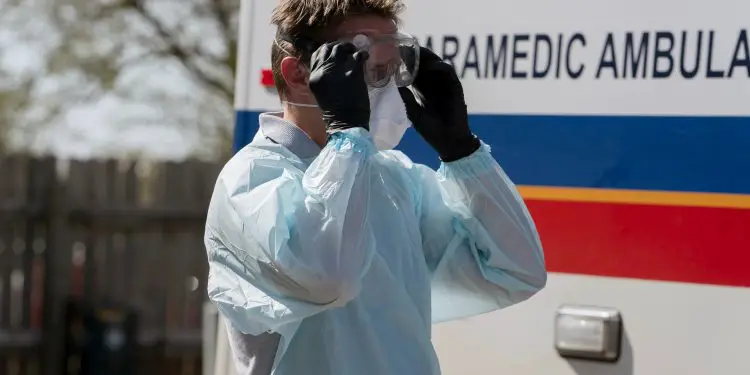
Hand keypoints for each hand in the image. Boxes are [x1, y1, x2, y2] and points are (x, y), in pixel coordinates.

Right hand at [308, 42, 370, 131]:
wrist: (346, 121)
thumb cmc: (335, 110)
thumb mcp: (322, 91)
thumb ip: (324, 76)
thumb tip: (332, 64)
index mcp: (314, 77)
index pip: (316, 54)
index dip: (326, 50)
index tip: (334, 52)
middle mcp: (323, 70)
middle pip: (327, 48)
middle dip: (337, 46)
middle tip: (346, 49)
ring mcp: (338, 69)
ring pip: (341, 48)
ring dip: (349, 47)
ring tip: (354, 52)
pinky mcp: (353, 71)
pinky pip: (357, 55)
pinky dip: (362, 54)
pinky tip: (365, 57)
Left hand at [398, 47, 479, 161]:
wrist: (448, 141)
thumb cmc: (430, 130)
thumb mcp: (413, 113)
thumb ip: (406, 98)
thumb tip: (394, 83)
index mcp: (421, 88)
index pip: (412, 69)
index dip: (405, 61)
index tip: (394, 53)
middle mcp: (432, 83)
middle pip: (424, 63)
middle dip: (415, 54)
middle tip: (404, 47)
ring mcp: (444, 84)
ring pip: (436, 63)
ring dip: (427, 56)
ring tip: (416, 52)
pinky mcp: (455, 88)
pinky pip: (449, 73)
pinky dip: (441, 67)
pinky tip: (432, 65)